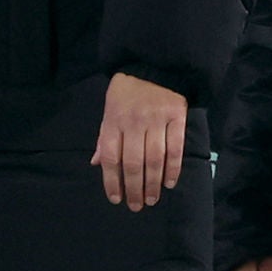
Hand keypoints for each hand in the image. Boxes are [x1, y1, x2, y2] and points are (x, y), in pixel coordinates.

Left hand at [92, 72, 188, 211]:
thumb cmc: (127, 91)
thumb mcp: (109, 110)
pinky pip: (175, 148)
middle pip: (132, 163)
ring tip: (152, 199)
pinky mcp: (176, 116)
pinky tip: (169, 183)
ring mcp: (156, 119)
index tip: (116, 199)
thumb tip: (95, 163)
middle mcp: (133, 122)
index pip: (110, 158)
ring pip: (154, 159)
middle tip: (137, 206)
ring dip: (153, 183)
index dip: (112, 181)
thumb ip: (104, 138)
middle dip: (134, 188)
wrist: (153, 64)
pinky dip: (173, 168)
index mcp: (113, 121)